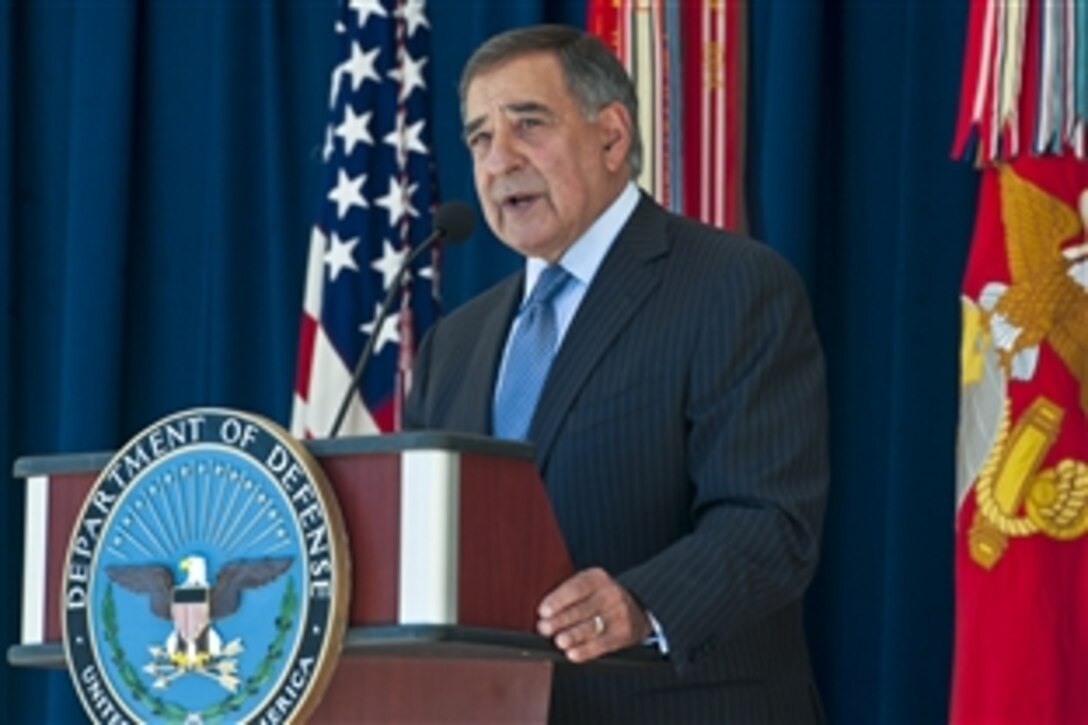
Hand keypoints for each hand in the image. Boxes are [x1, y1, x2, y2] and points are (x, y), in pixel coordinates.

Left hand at [536, 567, 651, 662]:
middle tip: (544, 628)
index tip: (543, 611)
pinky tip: (573, 654)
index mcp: (597, 578)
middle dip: (560, 620)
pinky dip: (585, 651)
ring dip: (573, 635)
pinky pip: (602, 644)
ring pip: (591, 627)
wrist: (638, 605)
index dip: (558, 600)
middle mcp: (609, 594)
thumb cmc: (600, 596)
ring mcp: (618, 614)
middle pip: (581, 609)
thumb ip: (568, 594)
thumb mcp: (588, 585)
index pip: (576, 588)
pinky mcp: (623, 634)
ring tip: (559, 641)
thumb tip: (543, 614)